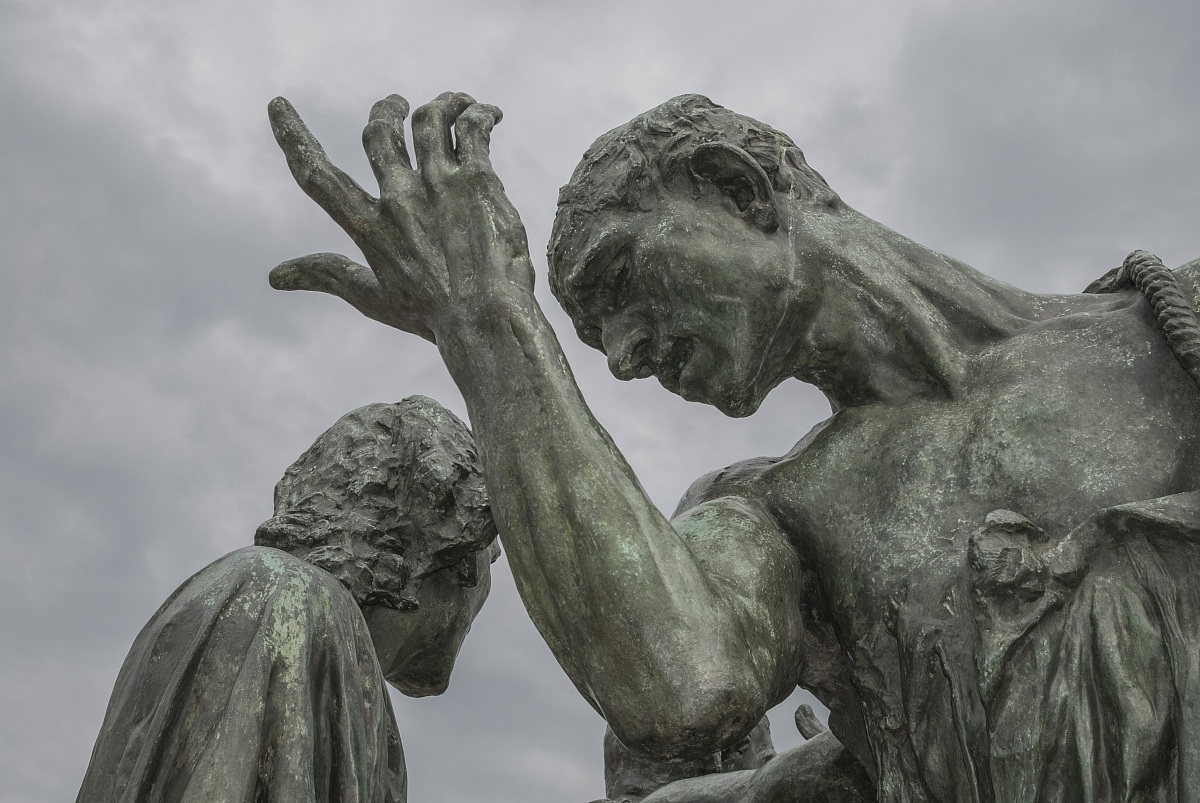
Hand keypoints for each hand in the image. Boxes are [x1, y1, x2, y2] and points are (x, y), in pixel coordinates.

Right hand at [267, 92, 534, 341]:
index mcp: (369, 229)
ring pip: (430, 119)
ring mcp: (439, 186)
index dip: (293, 137)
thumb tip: (274, 277)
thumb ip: (327, 275)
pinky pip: (473, 128)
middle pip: (380, 132)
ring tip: (456, 101)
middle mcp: (398, 200)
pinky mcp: (478, 181)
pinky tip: (491, 114)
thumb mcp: (374, 299)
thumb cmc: (434, 318)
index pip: (318, 176)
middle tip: (397, 103)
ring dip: (442, 103)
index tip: (278, 106)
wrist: (488, 322)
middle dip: (385, 110)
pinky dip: (480, 113)